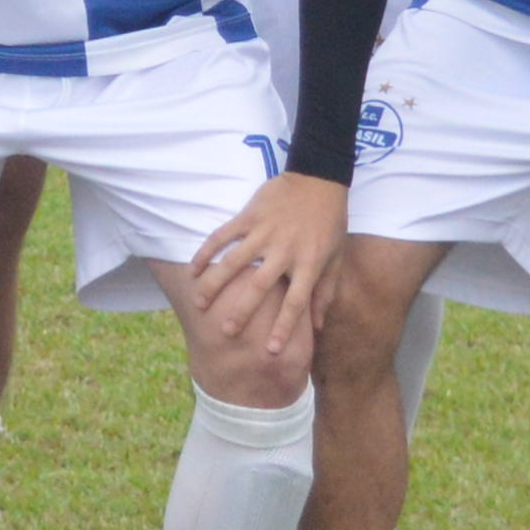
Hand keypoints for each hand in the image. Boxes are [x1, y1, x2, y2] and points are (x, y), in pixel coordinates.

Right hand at [186, 170, 349, 351]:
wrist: (318, 178)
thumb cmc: (330, 222)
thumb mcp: (336, 257)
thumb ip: (325, 291)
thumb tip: (318, 326)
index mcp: (309, 263)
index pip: (295, 303)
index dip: (284, 327)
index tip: (271, 351)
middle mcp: (285, 250)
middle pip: (260, 286)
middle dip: (242, 311)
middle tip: (226, 332)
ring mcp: (264, 231)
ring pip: (234, 261)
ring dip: (214, 284)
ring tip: (199, 304)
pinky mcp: (249, 215)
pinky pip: (223, 235)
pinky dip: (206, 251)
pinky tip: (192, 268)